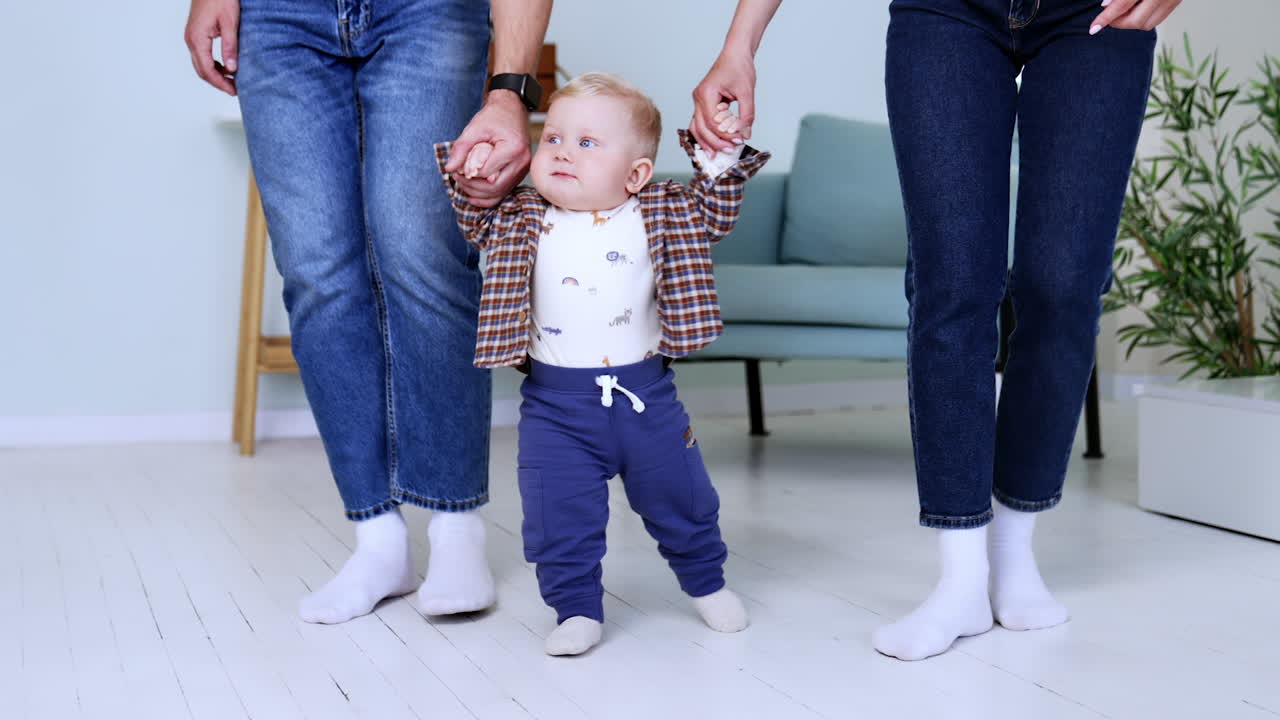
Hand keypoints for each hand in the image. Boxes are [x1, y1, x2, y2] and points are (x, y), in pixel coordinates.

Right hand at [185, 0, 239, 95]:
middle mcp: (190, 40)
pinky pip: (202, 56)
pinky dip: (213, 65)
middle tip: (234, 90)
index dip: (220, 83)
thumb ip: (230, 47)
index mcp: (197, 39)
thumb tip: (232, 70)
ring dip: (215, 75)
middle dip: (218, 82)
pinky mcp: (195, 34)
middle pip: (202, 70)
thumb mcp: (230, 23)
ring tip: (232, 81)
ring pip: (201, 64)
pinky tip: (225, 67)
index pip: (207, 70)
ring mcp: (191, 37)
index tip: (233, 91)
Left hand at [446, 92, 530, 207]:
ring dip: (478, 193)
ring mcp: (522, 171)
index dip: (468, 174)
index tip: (456, 169)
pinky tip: (474, 195)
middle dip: (471, 187)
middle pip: (493, 187)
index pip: (485, 172)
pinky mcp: (519, 174)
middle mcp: (521, 163)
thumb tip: (449, 168)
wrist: (512, 110)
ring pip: (499, 193)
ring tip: (463, 184)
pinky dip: (488, 197)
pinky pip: (503, 192)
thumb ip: (461, 148)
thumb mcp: (475, 128)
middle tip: (457, 178)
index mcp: (513, 149)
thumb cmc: (495, 116)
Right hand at [690, 48, 756, 152]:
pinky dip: (705, 135)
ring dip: (706, 142)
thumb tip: (745, 134)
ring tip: (715, 155)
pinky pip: (699, 123)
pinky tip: (711, 145)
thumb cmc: (739, 68)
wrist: (735, 54)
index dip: (725, 134)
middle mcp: (698, 98)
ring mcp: (698, 101)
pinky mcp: (703, 104)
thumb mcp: (747, 92)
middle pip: (702, 128)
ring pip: (696, 128)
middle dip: (715, 142)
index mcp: (706, 93)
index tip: (739, 140)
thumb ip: (746, 115)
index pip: (713, 122)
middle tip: (730, 150)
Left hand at [1090, 0, 1181, 34]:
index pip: (1123, 5)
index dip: (1106, 18)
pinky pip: (1156, 20)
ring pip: (1146, 24)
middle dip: (1118, 22)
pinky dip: (1143, 18)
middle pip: (1135, 21)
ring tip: (1123, 11)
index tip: (1093, 28)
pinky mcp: (1177, 2)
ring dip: (1130, 22)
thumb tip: (1105, 5)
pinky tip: (1136, 9)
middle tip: (1109, 16)